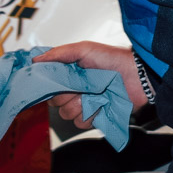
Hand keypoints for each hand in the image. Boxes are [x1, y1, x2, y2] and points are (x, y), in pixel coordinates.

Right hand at [33, 40, 147, 126]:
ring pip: (66, 114)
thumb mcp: (84, 49)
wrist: (138, 75)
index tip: (54, 83)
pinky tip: (99, 105)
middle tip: (81, 85)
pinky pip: (81, 123)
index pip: (48, 86)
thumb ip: (59, 54)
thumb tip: (35, 61)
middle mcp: (74, 89)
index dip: (49, 86)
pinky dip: (89, 115)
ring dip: (79, 105)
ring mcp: (84, 103)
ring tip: (94, 94)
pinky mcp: (95, 116)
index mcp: (69, 74)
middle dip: (67, 95)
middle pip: (55, 102)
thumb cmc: (113, 58)